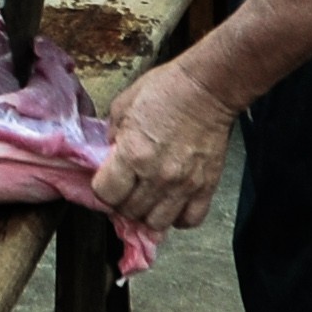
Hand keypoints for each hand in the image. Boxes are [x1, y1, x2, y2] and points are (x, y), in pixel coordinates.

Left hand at [93, 60, 236, 230]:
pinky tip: (173, 203)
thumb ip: (112, 136)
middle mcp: (157, 176)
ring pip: (157, 224)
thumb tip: (109, 156)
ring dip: (148, 214)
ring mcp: (183, 184)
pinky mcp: (206, 186)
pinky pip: (190, 220)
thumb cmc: (167, 90)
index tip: (107, 181)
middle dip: (122, 202)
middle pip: (129, 212)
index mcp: (133, 155)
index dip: (102, 189)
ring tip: (149, 199)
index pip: (105, 194)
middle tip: (127, 189)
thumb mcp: (123, 107)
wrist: (209, 87)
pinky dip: (179, 217)